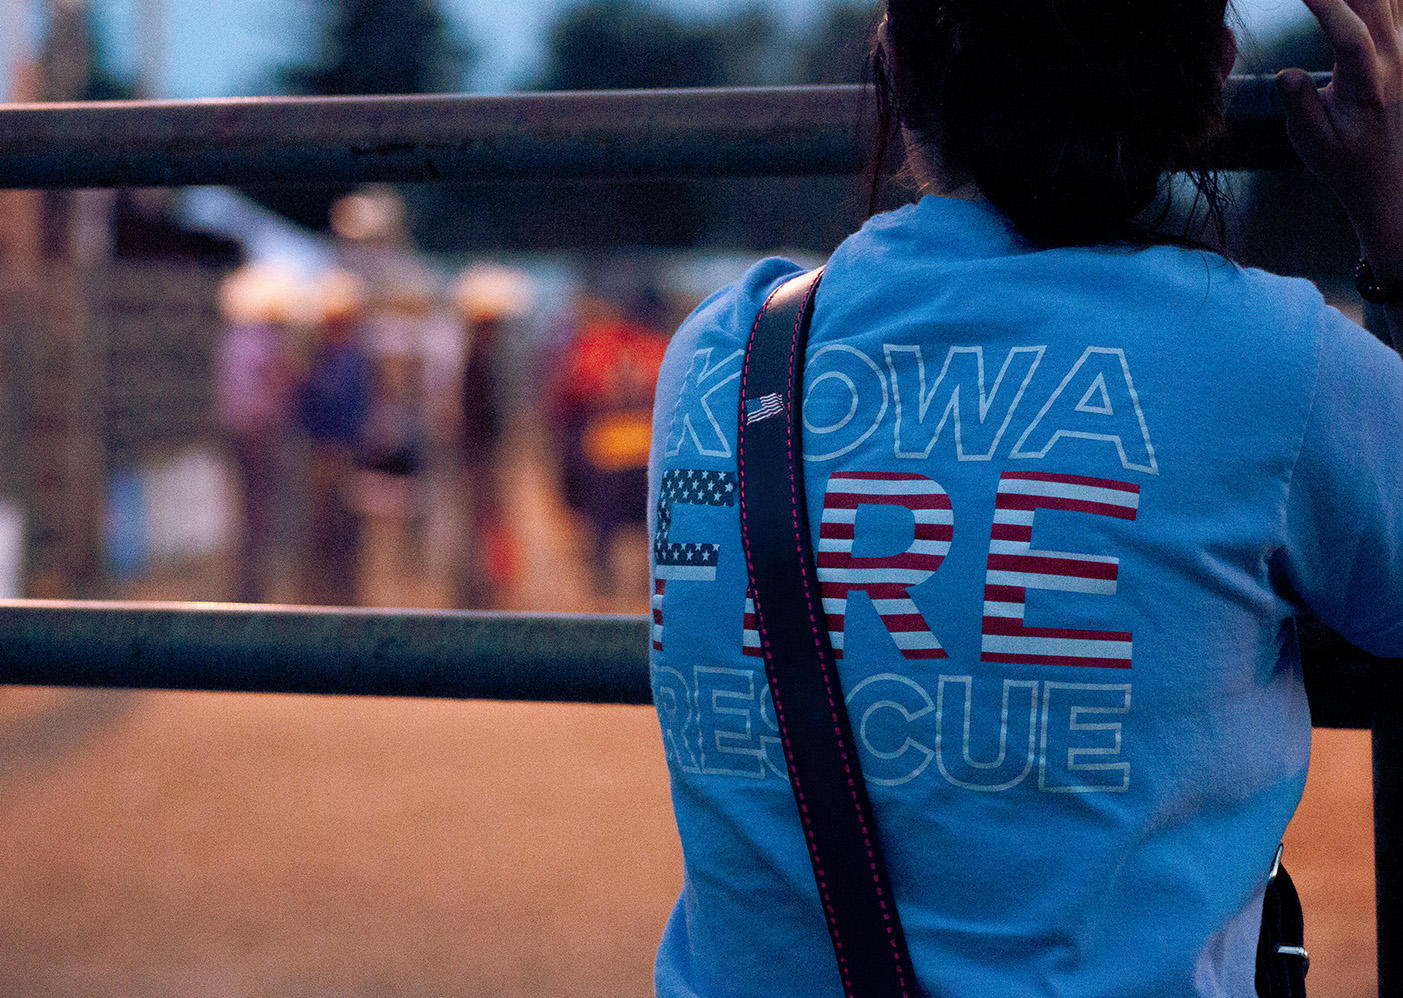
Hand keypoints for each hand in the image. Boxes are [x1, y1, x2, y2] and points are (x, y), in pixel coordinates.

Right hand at [1280, 0, 1402, 274]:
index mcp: (1369, 84)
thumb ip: (1300, 107)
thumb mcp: (1312, 144)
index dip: (1326, 5)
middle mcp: (1397, 58)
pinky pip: (1398, 5)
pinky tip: (1358, 1)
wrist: (1389, 176)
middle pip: (1376, 0)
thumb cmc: (1343, 161)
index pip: (1349, 35)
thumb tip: (1287, 73)